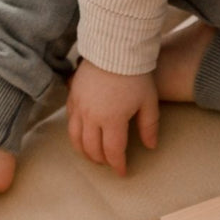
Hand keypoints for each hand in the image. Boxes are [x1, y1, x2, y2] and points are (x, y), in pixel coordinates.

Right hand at [66, 60, 159, 175]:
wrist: (113, 47)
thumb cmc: (135, 75)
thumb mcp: (149, 102)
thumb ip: (149, 127)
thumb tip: (150, 147)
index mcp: (112, 120)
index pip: (113, 152)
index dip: (118, 165)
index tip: (123, 172)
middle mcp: (92, 116)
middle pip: (92, 148)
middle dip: (101, 160)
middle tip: (110, 164)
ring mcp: (79, 106)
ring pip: (76, 138)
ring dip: (84, 151)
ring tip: (94, 156)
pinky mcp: (72, 95)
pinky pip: (70, 121)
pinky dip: (75, 134)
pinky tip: (83, 136)